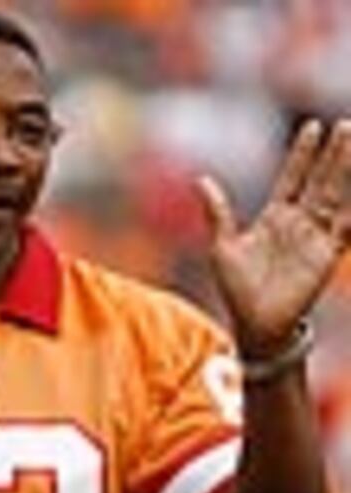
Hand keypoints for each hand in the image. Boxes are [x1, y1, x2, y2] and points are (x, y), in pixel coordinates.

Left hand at [199, 120, 350, 357]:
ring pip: (335, 196)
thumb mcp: (222, 245)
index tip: (312, 127)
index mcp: (273, 217)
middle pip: (319, 180)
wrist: (254, 322)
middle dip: (332, 154)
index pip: (292, 178)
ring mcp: (314, 237)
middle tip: (345, 124)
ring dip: (345, 171)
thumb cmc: (236, 287)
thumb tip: (200, 178)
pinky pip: (345, 228)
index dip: (302, 154)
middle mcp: (297, 223)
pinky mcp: (326, 256)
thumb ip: (217, 212)